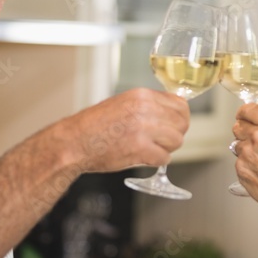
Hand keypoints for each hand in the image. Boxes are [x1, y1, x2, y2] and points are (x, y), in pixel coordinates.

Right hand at [68, 87, 189, 172]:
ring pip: (176, 141)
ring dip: (166, 148)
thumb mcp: (123, 103)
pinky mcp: (140, 149)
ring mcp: (143, 129)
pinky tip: (143, 157)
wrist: (75, 142)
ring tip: (150, 148)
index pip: (180, 104)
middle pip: (182, 123)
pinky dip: (156, 161)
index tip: (174, 125)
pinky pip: (164, 158)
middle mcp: (145, 109)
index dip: (180, 118)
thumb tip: (173, 113)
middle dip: (174, 134)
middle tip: (161, 141)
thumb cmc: (95, 126)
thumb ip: (148, 106)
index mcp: (141, 95)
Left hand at [231, 103, 257, 210]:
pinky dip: (246, 164)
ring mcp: (247, 153)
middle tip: (255, 141)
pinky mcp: (240, 167)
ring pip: (237, 144)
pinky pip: (238, 160)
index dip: (245, 112)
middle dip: (244, 131)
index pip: (249, 109)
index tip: (244, 115)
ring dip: (246, 149)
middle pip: (238, 125)